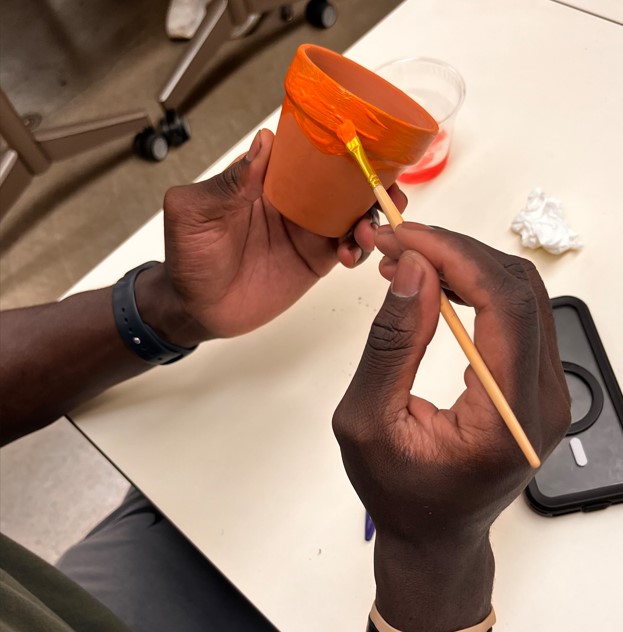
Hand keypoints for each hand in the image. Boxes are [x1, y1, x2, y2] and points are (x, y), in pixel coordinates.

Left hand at [137, 129, 405, 345]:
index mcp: (267, 178)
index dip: (338, 142)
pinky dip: (360, 248)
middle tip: (388, 187)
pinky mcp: (316, 259)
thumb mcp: (195, 215)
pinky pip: (348, 247)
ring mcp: (308, 229)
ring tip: (366, 232)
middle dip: (371, 178)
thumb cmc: (188, 258)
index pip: (308, 149)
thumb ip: (228, 183)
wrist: (197, 310)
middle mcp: (294, 199)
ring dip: (371, 215)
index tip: (364, 140)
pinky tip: (351, 254)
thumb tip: (262, 144)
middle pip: (342, 178)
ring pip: (353, 212)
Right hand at [332, 223, 569, 630]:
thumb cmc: (397, 492)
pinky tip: (436, 285)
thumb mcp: (368, 421)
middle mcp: (544, 401)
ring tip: (409, 261)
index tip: (405, 238)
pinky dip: (475, 287)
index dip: (456, 256)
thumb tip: (414, 270)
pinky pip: (516, 314)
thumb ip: (391, 345)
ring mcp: (548, 392)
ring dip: (466, 265)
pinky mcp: (536, 384)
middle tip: (399, 242)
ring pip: (523, 294)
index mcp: (509, 418)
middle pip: (521, 289)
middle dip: (457, 251)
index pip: (505, 305)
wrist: (434, 534)